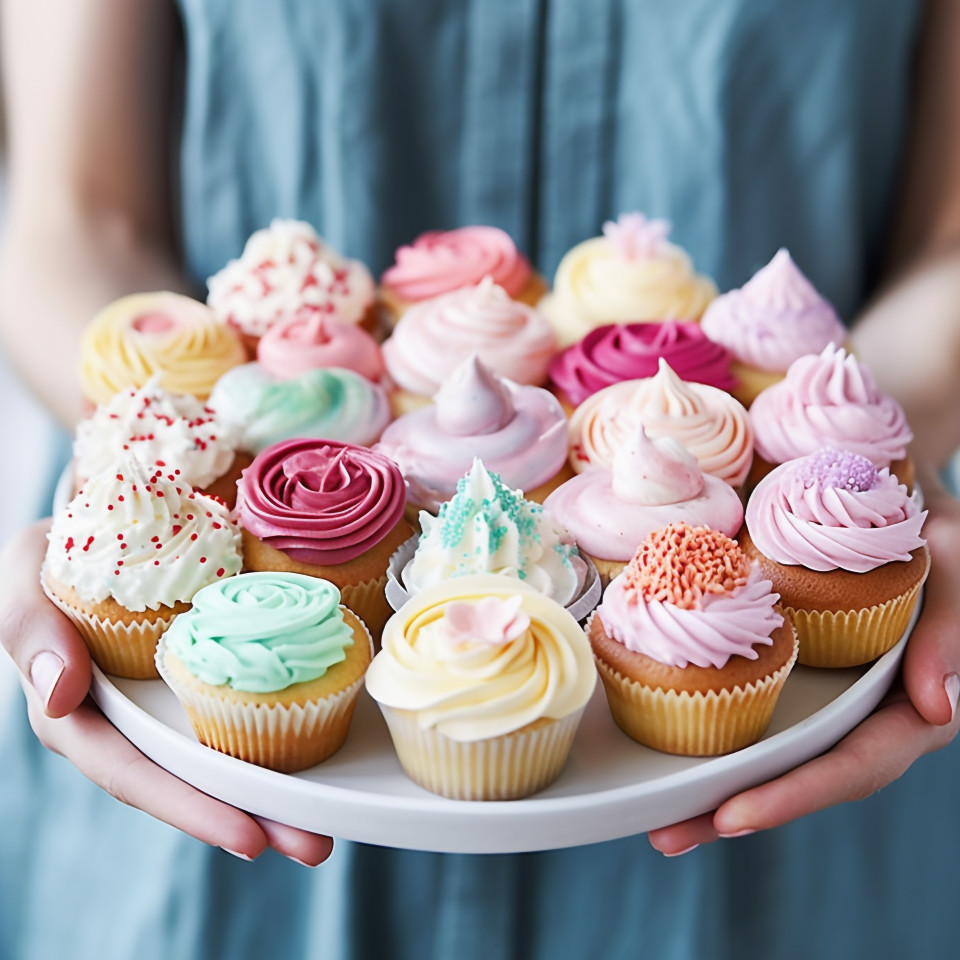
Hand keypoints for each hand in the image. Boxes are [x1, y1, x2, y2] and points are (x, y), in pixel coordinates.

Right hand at [0, 520, 332, 865]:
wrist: (102, 523)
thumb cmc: (56, 551)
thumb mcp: (23, 575)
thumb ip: (30, 627)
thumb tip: (62, 692)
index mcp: (78, 711)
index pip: (133, 771)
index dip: (188, 806)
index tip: (247, 835)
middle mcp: (128, 719)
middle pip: (189, 779)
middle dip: (248, 815)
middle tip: (313, 845)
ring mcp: (167, 701)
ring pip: (219, 754)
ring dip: (272, 792)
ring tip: (327, 825)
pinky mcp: (203, 673)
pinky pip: (239, 708)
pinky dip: (276, 734)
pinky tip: (318, 755)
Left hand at [649, 481, 959, 855]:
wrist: (902, 505)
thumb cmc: (938, 533)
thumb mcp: (957, 563)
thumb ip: (953, 632)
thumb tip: (938, 711)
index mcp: (912, 703)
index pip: (854, 765)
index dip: (794, 795)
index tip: (732, 817)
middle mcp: (868, 714)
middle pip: (802, 775)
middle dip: (737, 809)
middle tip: (665, 833)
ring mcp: (833, 699)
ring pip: (777, 753)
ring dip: (718, 786)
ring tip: (654, 813)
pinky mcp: (804, 675)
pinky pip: (762, 711)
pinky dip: (720, 734)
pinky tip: (673, 749)